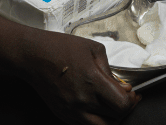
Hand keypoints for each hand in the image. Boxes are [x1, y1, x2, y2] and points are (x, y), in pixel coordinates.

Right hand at [18, 29, 139, 124]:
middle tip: (125, 99)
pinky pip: (83, 124)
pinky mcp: (62, 114)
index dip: (132, 101)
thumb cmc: (61, 48)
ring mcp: (71, 110)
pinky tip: (95, 105)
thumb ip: (110, 69)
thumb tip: (119, 85)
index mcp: (93, 82)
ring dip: (110, 118)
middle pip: (114, 120)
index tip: (132, 93)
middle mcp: (82, 101)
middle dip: (124, 109)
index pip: (122, 105)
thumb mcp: (94, 49)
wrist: (33, 56)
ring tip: (111, 105)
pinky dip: (94, 119)